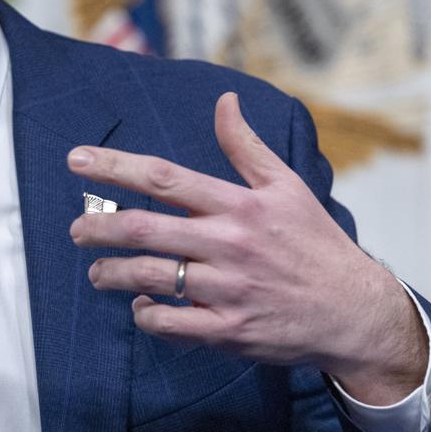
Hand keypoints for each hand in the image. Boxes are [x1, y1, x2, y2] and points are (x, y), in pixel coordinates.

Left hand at [67, 92, 426, 404]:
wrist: (354, 311)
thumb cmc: (315, 244)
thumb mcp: (287, 186)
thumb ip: (246, 147)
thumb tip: (224, 102)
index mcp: (239, 205)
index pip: (165, 179)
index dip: (114, 168)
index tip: (76, 160)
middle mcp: (229, 243)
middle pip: (145, 229)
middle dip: (98, 227)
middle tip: (76, 229)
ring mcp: (227, 289)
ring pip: (150, 277)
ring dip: (112, 273)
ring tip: (97, 272)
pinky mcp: (229, 329)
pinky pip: (170, 324)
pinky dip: (146, 315)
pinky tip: (141, 306)